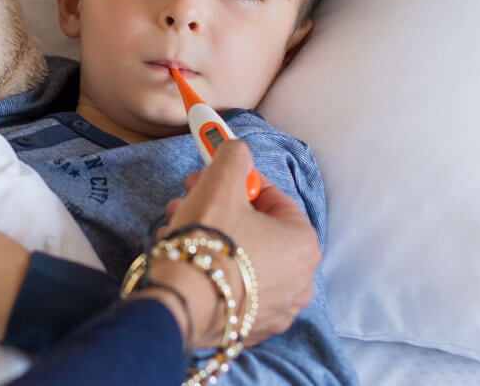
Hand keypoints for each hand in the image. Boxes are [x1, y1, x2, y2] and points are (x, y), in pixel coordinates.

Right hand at [156, 140, 320, 346]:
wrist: (180, 303)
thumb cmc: (209, 240)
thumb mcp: (221, 181)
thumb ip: (234, 156)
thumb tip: (236, 150)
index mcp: (304, 245)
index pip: (274, 199)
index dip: (240, 183)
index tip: (213, 177)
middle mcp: (300, 282)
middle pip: (256, 230)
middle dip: (219, 209)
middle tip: (189, 199)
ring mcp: (275, 310)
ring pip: (241, 260)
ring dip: (209, 238)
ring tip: (176, 228)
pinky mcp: (248, 330)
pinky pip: (232, 289)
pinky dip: (211, 271)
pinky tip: (184, 259)